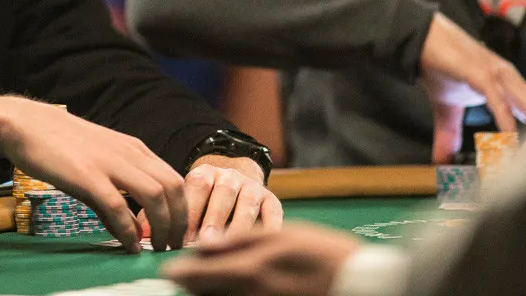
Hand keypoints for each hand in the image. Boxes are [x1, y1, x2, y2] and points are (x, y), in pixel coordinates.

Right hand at [0, 95, 186, 251]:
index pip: (175, 179)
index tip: (180, 234)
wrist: (27, 124)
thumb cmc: (62, 144)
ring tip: (157, 248)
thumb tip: (129, 229)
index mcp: (135, 149)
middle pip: (172, 188)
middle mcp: (128, 153)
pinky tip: (129, 244)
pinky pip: (118, 206)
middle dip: (179, 222)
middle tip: (174, 247)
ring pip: (154, 195)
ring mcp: (109, 162)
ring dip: (161, 227)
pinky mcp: (87, 175)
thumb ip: (117, 191)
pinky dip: (128, 229)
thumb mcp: (99, 161)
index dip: (184, 210)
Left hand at [139, 157, 282, 243]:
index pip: (196, 186)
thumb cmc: (205, 203)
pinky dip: (268, 228)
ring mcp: (252, 187)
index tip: (181, 237)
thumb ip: (165, 215)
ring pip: (247, 204)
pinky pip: (273, 213)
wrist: (239, 184)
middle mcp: (229, 176)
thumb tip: (142, 233)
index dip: (190, 212)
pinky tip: (259, 245)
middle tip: (205, 242)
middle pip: (223, 193)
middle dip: (213, 218)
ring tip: (228, 246)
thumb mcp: (186, 201)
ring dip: (237, 225)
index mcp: (204, 174)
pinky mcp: (271, 199)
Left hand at [162, 222, 359, 295]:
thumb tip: (204, 245)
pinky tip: (228, 291)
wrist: (358, 285)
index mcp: (252, 270)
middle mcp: (252, 295)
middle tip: (180, 278)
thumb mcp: (282, 235)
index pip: (201, 276)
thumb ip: (241, 239)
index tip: (167, 270)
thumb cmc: (322, 252)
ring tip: (201, 284)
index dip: (180, 273)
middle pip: (206, 295)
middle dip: (191, 287)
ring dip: (207, 293)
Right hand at [420, 13, 525, 162]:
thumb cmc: (439, 64)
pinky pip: (499, 99)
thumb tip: (441, 159)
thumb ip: (449, 134)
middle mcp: (508, 79)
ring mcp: (496, 74)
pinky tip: (508, 138)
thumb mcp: (446, 107)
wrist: (423, 37)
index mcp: (507, 85)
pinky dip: (506, 121)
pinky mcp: (480, 73)